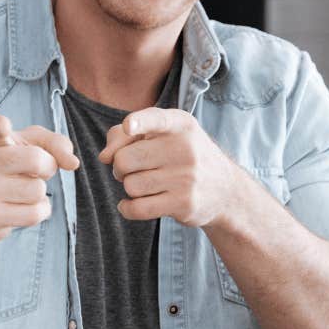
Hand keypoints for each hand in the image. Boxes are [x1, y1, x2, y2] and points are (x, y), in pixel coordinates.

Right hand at [0, 114, 79, 244]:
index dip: (1, 126)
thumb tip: (73, 163)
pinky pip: (35, 213)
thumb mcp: (28, 145)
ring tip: (20, 190)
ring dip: (38, 192)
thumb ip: (55, 143)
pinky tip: (21, 206)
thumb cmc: (7, 168)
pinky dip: (38, 210)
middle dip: (47, 167)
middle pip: (37, 161)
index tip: (3, 126)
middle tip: (32, 171)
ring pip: (37, 190)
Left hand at [96, 108, 244, 227]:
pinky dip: (127, 208)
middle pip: (124, 160)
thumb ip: (125, 135)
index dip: (138, 123)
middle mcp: (185, 148)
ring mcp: (186, 177)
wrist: (225, 189)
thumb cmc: (181, 156)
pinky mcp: (184, 203)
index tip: (129, 126)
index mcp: (179, 124)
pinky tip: (131, 204)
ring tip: (144, 184)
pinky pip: (138, 208)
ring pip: (130, 185)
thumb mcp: (161, 135)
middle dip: (120, 167)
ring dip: (129, 188)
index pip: (155, 119)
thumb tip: (104, 156)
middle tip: (132, 169)